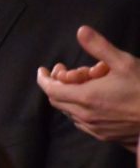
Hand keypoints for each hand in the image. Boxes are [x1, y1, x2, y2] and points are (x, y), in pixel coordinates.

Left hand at [37, 25, 139, 146]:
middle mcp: (85, 115)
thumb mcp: (124, 63)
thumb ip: (100, 46)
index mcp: (86, 97)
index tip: (43, 70)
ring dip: (70, 96)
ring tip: (84, 83)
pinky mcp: (104, 136)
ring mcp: (94, 128)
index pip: (51, 89)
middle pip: (57, 100)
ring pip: (69, 111)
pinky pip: (81, 121)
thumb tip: (81, 31)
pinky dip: (80, 108)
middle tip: (66, 71)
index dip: (44, 78)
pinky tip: (93, 99)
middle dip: (57, 84)